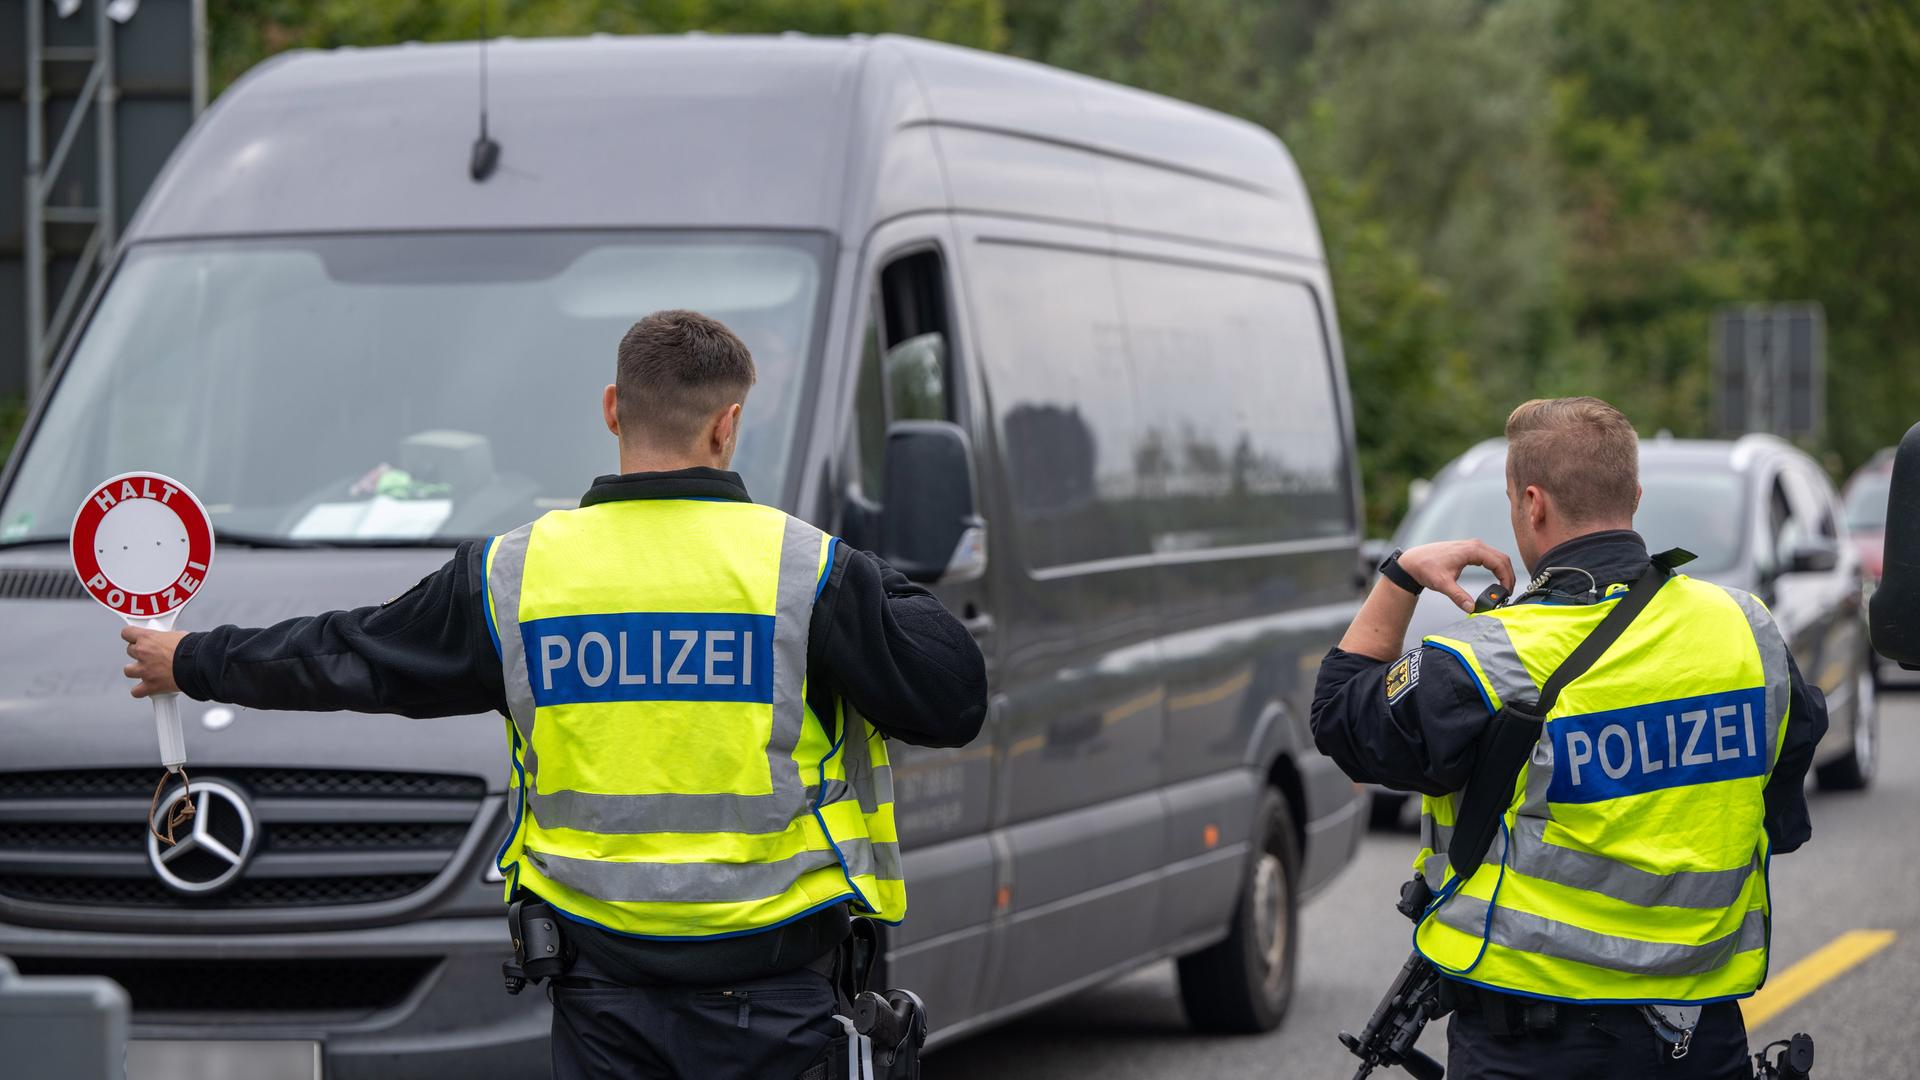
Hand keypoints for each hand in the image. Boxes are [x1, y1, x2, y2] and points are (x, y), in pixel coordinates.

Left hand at [122, 627, 185, 697]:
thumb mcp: (178, 636)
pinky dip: (141, 691)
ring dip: (136, 671)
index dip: (132, 636)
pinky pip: (136, 691)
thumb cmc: (192, 648)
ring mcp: (145, 670)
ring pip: (128, 670)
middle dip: (139, 653)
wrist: (198, 664)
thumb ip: (168, 639)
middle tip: (151, 655)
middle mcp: (142, 653)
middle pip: (130, 651)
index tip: (136, 638)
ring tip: (147, 671)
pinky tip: (148, 688)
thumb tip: (171, 641)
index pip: (127, 633)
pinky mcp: (150, 685)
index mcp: (148, 638)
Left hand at [1397, 540, 1516, 613]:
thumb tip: (1472, 608)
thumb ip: (1458, 596)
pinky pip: (1489, 558)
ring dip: (1504, 572)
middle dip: (1508, 576)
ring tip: (1504, 589)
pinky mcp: (1469, 551)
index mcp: (1472, 550)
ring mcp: (1472, 546)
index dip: (1507, 578)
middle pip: (1502, 559)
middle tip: (1508, 593)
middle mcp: (1475, 545)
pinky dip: (1496, 568)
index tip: (1507, 593)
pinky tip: (1496, 580)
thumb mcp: (1442, 584)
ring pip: (1497, 557)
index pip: (1499, 562)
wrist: (1413, 561)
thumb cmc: (1426, 568)